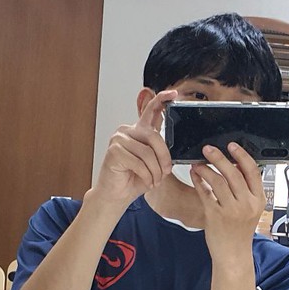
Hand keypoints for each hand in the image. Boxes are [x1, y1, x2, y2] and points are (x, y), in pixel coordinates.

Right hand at [90, 91, 176, 208]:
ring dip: (155, 171)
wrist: (116, 195)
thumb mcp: (153, 163)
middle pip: (155, 137)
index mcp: (138, 131)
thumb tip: (174, 148)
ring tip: (155, 181)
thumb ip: (160, 151)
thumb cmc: (134, 179)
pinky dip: (146, 175)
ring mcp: (118, 139)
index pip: (151, 111)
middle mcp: (127, 131)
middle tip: (166, 173)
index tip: (174, 94)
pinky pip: (139, 163)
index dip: (162, 100)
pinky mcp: (114, 151)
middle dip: (164, 158)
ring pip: (148, 153)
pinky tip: (146, 182)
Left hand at [189, 143, 266, 257]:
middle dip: (219, 158)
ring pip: (218, 181)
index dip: (242, 156)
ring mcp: (231, 210)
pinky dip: (199, 181)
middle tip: (208, 149)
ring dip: (206, 169)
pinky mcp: (215, 216)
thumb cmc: (240, 232)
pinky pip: (205, 193)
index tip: (231, 146)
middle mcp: (247, 204)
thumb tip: (235, 166)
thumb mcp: (251, 210)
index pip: (253, 171)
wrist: (233, 254)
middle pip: (233, 173)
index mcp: (259, 200)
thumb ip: (246, 190)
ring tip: (198, 164)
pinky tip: (195, 175)